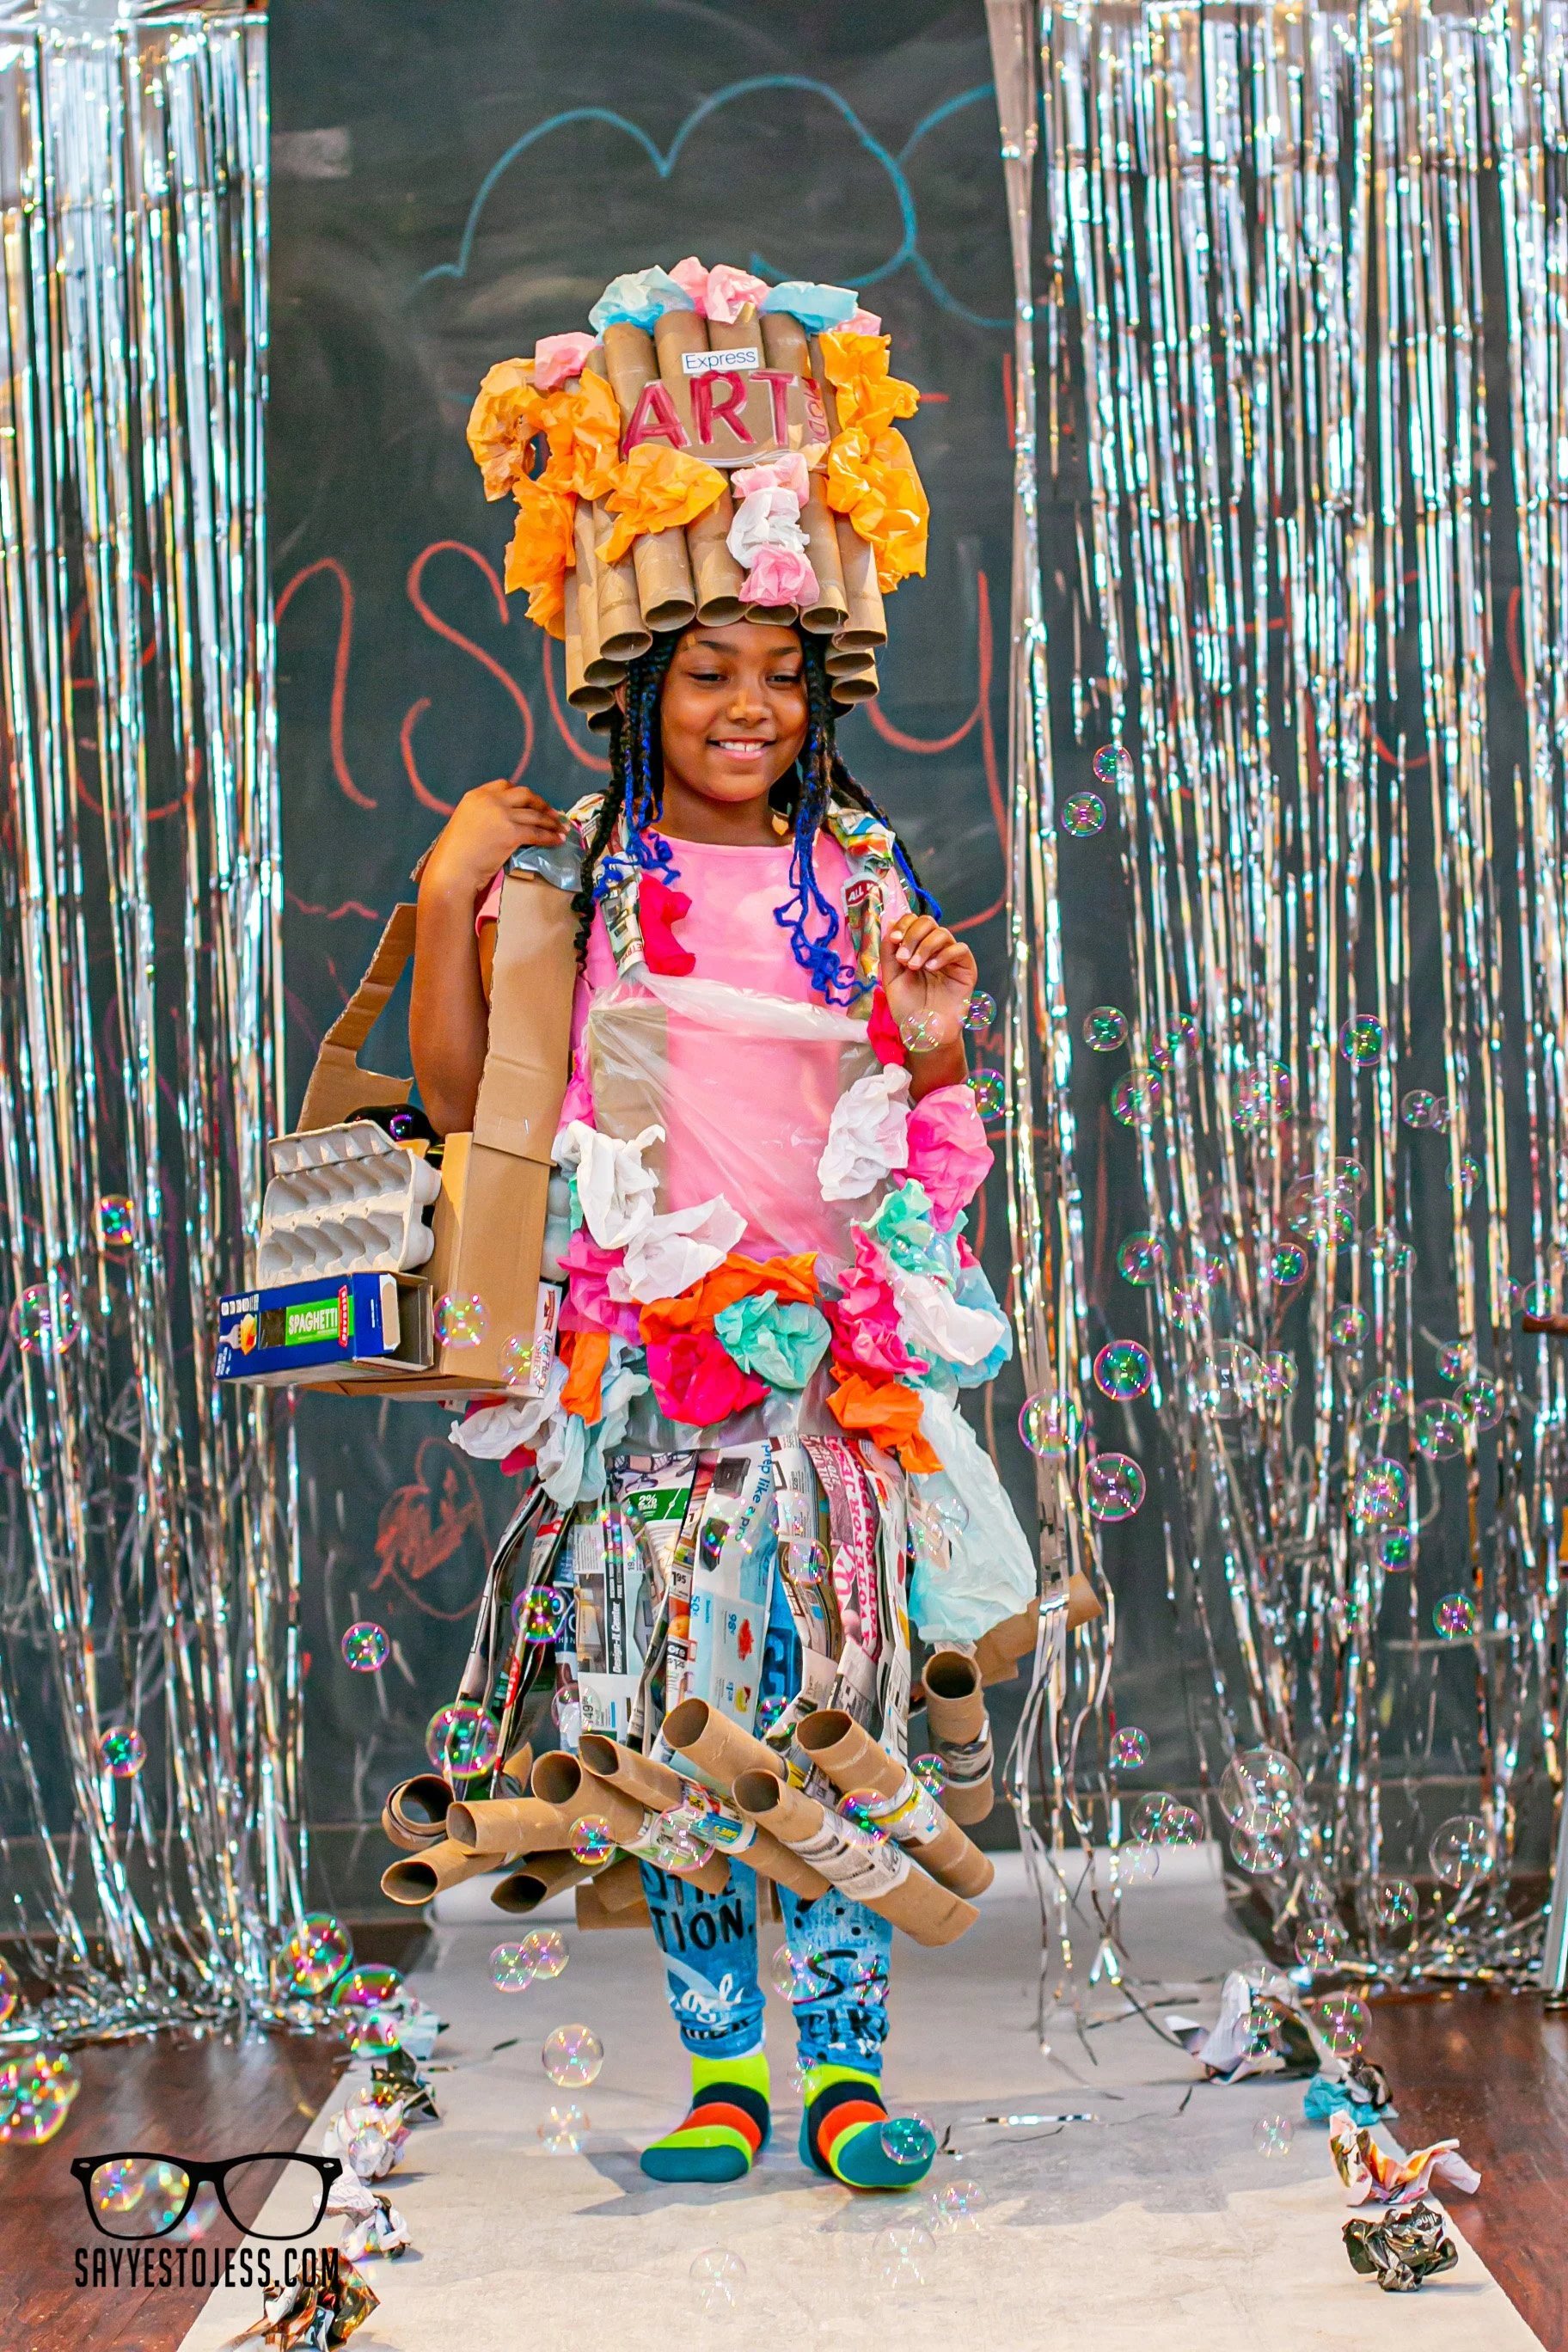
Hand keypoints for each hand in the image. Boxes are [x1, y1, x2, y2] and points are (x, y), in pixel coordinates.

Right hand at [419, 777, 569, 902]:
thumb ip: (484, 815)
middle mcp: (490, 800)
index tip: (531, 802)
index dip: (521, 794)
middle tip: (552, 814)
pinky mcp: (511, 833)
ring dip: (550, 821)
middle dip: (541, 803)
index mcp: (476, 796)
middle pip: (525, 794)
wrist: (452, 870)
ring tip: (561, 828)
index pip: (504, 785)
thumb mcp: (465, 823)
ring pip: (534, 814)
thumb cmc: (454, 854)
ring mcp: (502, 815)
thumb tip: (504, 821)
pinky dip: (550, 837)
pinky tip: (557, 840)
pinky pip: (537, 833)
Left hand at [879, 912, 977, 1047]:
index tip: (894, 940)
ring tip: (915, 967)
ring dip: (924, 947)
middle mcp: (934, 950)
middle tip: (903, 958)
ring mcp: (951, 959)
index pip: (913, 922)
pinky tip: (932, 968)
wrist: (923, 1032)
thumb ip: (888, 952)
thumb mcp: (890, 978)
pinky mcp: (966, 969)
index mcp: (916, 949)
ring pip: (943, 934)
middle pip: (928, 922)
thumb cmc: (907, 1008)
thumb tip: (890, 922)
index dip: (903, 925)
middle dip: (912, 935)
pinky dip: (944, 955)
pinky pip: (960, 949)